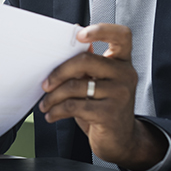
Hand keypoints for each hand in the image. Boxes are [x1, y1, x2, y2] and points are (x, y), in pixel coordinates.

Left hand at [39, 23, 166, 170]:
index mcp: (122, 62)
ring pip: (74, 86)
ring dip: (52, 97)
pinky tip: (52, 114)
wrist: (121, 140)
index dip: (101, 30)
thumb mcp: (98, 83)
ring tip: (45, 104)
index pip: (121, 35)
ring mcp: (120, 94)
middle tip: (45, 84)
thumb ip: (88, 65)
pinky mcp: (110, 113)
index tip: (79, 34)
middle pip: (85, 61)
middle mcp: (125, 74)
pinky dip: (56, 110)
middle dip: (58, 72)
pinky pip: (73, 105)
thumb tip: (65, 46)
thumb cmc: (104, 107)